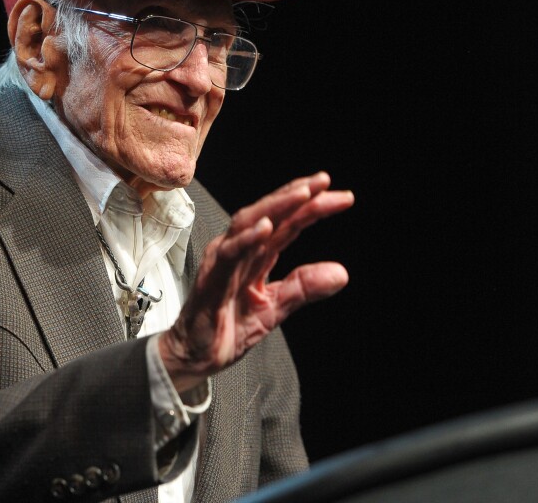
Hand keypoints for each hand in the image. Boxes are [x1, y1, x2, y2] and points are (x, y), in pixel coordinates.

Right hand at [159, 172, 354, 392]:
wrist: (195, 356)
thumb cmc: (226, 327)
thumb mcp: (275, 307)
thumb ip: (304, 287)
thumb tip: (342, 273)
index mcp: (256, 254)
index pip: (287, 223)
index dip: (312, 207)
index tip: (342, 197)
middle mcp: (239, 250)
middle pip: (268, 214)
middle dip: (295, 195)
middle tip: (324, 181)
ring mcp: (223, 261)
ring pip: (248, 224)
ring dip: (275, 207)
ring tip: (301, 194)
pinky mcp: (212, 279)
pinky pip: (229, 254)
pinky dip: (247, 239)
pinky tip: (266, 228)